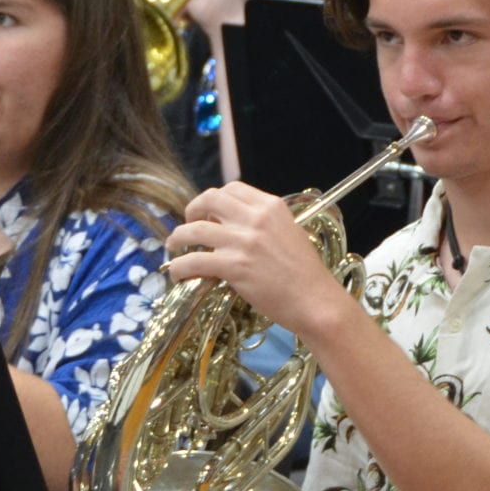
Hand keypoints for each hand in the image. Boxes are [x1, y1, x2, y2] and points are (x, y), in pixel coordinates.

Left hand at [164, 181, 343, 337]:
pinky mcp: (234, 266)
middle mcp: (256, 218)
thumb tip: (235, 225)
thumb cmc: (306, 273)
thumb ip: (264, 225)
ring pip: (195, 229)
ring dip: (179, 237)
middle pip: (210, 199)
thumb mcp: (289, 234)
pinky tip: (178, 274)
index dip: (215, 200)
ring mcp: (243, 241)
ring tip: (174, 248)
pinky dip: (180, 267)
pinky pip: (194, 261)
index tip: (209, 214)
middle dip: (192, 210)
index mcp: (271, 206)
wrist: (315, 301)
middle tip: (188, 226)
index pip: (232, 189)